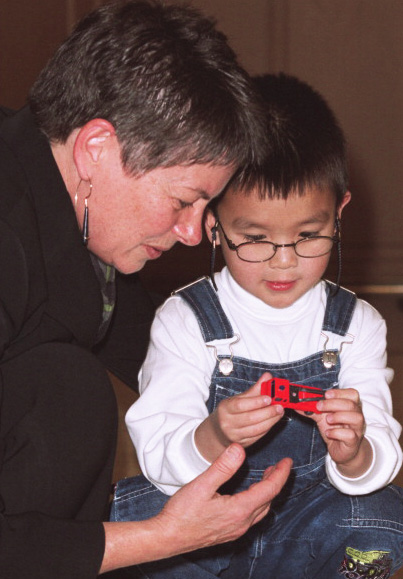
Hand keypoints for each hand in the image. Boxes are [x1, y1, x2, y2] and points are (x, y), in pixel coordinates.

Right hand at [101, 446, 291, 572]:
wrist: (167, 538)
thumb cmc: (182, 513)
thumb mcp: (201, 484)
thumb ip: (222, 466)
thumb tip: (239, 449)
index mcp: (239, 510)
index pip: (270, 490)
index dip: (281, 474)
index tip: (288, 461)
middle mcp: (242, 523)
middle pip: (269, 500)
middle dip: (277, 481)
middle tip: (280, 465)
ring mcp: (236, 530)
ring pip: (262, 509)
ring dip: (268, 492)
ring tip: (267, 475)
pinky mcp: (229, 532)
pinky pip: (252, 515)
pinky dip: (258, 501)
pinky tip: (249, 493)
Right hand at [206, 373, 283, 451]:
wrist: (218, 431)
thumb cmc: (230, 411)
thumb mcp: (238, 398)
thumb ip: (255, 389)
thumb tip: (268, 376)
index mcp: (225, 408)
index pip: (241, 405)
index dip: (256, 402)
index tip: (269, 398)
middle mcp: (227, 423)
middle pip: (250, 418)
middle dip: (268, 412)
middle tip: (279, 406)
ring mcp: (234, 435)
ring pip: (256, 429)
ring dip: (271, 421)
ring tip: (279, 412)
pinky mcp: (242, 444)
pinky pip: (258, 436)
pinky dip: (268, 428)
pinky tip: (273, 421)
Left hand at [311, 388, 371, 475]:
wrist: (342, 450)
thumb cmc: (334, 429)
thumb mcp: (322, 417)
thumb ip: (312, 409)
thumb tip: (297, 404)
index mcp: (350, 406)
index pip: (351, 394)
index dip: (339, 392)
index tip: (326, 394)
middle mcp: (356, 415)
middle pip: (351, 404)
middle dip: (333, 403)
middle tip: (319, 406)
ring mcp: (357, 429)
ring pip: (355, 417)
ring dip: (338, 416)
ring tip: (327, 419)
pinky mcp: (354, 441)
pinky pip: (350, 435)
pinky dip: (337, 432)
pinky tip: (328, 433)